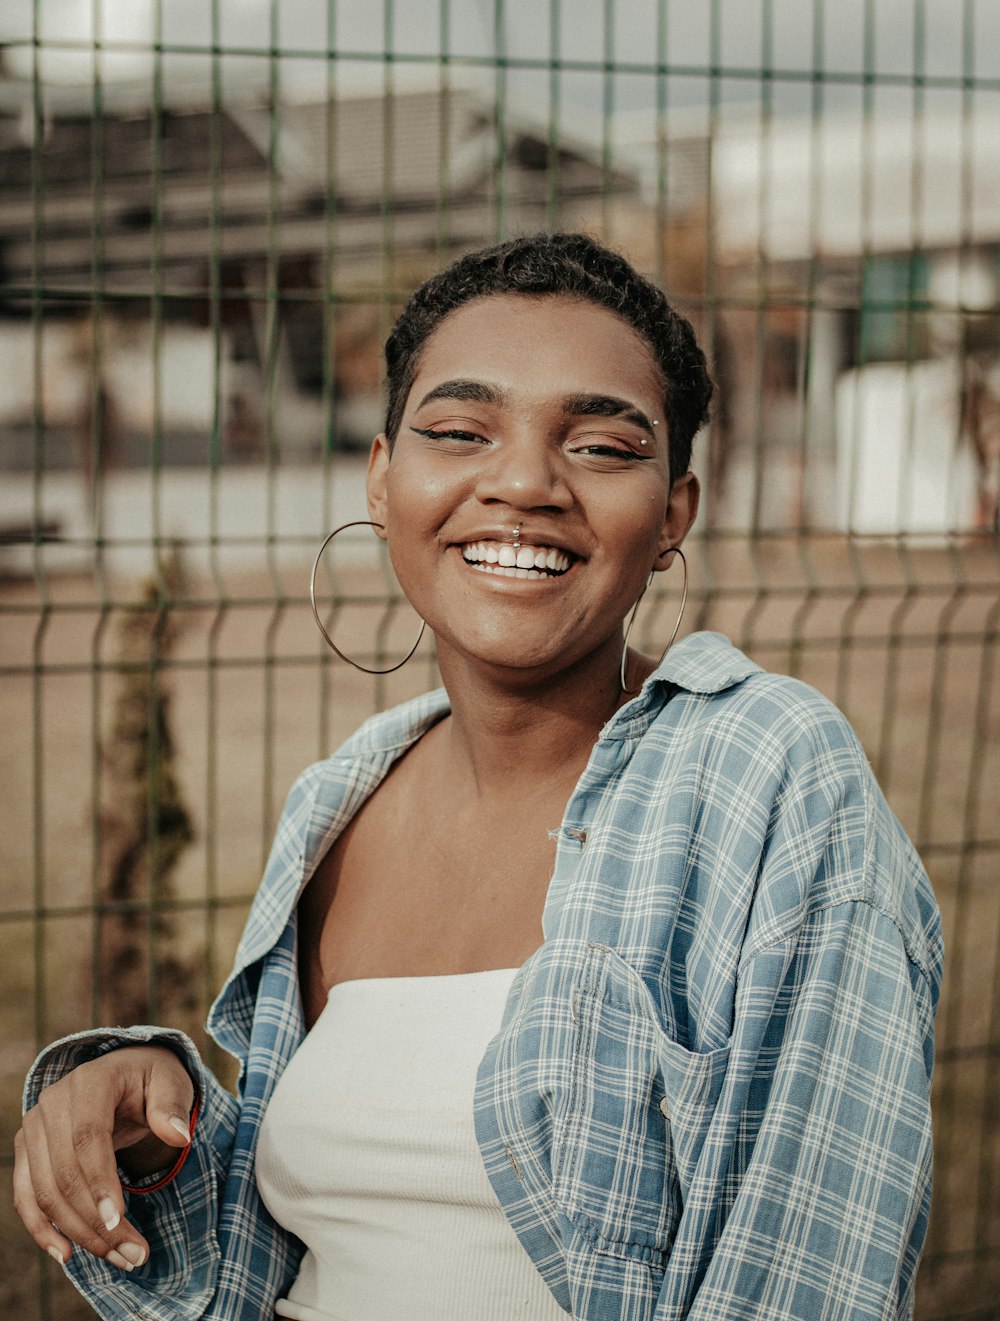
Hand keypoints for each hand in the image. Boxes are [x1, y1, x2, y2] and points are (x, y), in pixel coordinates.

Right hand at [13, 1045, 194, 1270]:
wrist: (123, 1073)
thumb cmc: (150, 1079)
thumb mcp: (171, 1082)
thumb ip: (172, 1106)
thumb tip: (178, 1136)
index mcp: (90, 1081)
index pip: (87, 1138)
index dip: (99, 1183)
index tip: (118, 1222)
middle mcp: (53, 1102)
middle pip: (65, 1174)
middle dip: (97, 1222)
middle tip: (135, 1254)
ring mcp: (34, 1127)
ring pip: (46, 1193)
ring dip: (78, 1233)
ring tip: (119, 1258)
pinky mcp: (28, 1151)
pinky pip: (25, 1197)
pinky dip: (42, 1229)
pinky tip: (66, 1254)